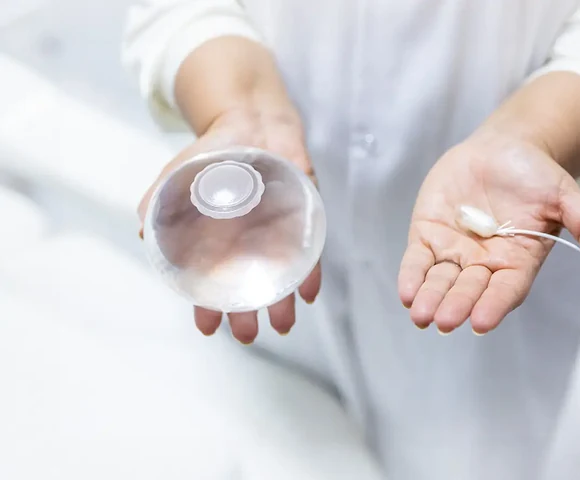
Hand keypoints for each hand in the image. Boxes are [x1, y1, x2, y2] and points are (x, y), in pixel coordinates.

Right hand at [138, 108, 320, 342]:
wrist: (250, 119)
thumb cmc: (213, 153)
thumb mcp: (178, 175)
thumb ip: (159, 202)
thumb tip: (143, 234)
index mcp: (220, 240)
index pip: (215, 282)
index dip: (210, 307)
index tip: (207, 328)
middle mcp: (251, 242)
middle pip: (251, 285)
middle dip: (248, 313)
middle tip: (247, 336)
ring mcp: (278, 230)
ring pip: (282, 274)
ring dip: (283, 301)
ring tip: (281, 325)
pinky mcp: (304, 213)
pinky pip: (310, 248)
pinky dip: (310, 270)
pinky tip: (309, 292)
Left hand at [398, 129, 579, 334]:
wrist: (501, 148)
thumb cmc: (535, 174)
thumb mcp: (564, 193)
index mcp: (517, 260)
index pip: (505, 289)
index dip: (494, 305)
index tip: (481, 322)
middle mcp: (483, 262)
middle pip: (469, 289)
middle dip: (456, 304)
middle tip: (444, 321)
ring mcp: (454, 251)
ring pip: (440, 280)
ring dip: (430, 298)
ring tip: (420, 315)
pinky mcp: (428, 235)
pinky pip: (417, 260)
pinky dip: (411, 276)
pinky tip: (406, 293)